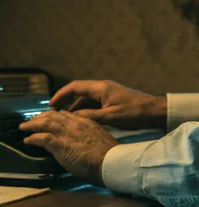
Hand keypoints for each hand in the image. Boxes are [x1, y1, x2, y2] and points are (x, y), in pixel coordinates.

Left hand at [20, 110, 118, 185]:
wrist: (111, 162)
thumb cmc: (109, 155)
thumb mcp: (99, 138)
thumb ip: (87, 134)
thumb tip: (80, 139)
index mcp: (84, 121)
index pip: (64, 114)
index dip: (52, 115)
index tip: (46, 117)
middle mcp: (73, 124)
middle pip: (51, 115)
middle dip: (39, 117)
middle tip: (31, 121)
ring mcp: (66, 133)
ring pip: (43, 123)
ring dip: (31, 125)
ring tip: (24, 128)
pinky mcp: (59, 144)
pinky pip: (41, 138)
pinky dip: (32, 138)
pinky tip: (27, 140)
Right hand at [50, 80, 166, 130]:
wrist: (155, 112)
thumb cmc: (134, 113)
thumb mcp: (110, 117)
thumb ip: (89, 116)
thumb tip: (72, 118)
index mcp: (100, 88)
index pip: (74, 87)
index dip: (61, 95)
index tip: (51, 104)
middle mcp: (102, 87)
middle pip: (78, 91)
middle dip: (65, 100)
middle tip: (54, 111)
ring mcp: (107, 93)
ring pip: (85, 98)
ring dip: (75, 106)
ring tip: (65, 117)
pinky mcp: (112, 99)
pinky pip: (93, 102)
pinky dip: (84, 109)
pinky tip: (81, 119)